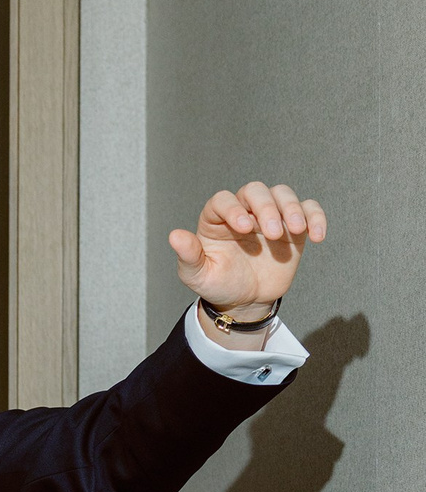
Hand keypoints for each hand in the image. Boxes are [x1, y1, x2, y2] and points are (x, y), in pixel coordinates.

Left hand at [171, 182, 325, 327]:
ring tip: (294, 231)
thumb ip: (188, 256)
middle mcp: (244, 211)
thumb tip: (174, 236)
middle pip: (256, 190)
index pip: (224, 200)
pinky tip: (317, 236)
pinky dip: (316, 217)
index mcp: (217, 218)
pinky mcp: (293, 227)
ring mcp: (270, 216)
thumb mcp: (198, 275)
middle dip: (265, 207)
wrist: (245, 301)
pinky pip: (309, 209)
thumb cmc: (219, 284)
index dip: (233, 208)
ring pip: (283, 194)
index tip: (243, 228)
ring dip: (291, 208)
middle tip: (271, 234)